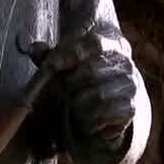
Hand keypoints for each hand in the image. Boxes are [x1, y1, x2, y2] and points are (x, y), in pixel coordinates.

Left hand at [24, 33, 137, 152]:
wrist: (108, 100)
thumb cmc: (81, 77)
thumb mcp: (63, 64)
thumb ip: (48, 57)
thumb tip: (33, 48)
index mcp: (111, 45)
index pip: (93, 43)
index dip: (70, 54)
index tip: (51, 66)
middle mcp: (125, 63)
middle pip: (92, 70)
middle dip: (71, 84)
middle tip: (63, 91)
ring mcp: (130, 85)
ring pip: (99, 95)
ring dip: (80, 104)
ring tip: (73, 106)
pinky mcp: (130, 107)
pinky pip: (106, 114)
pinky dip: (90, 120)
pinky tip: (85, 119)